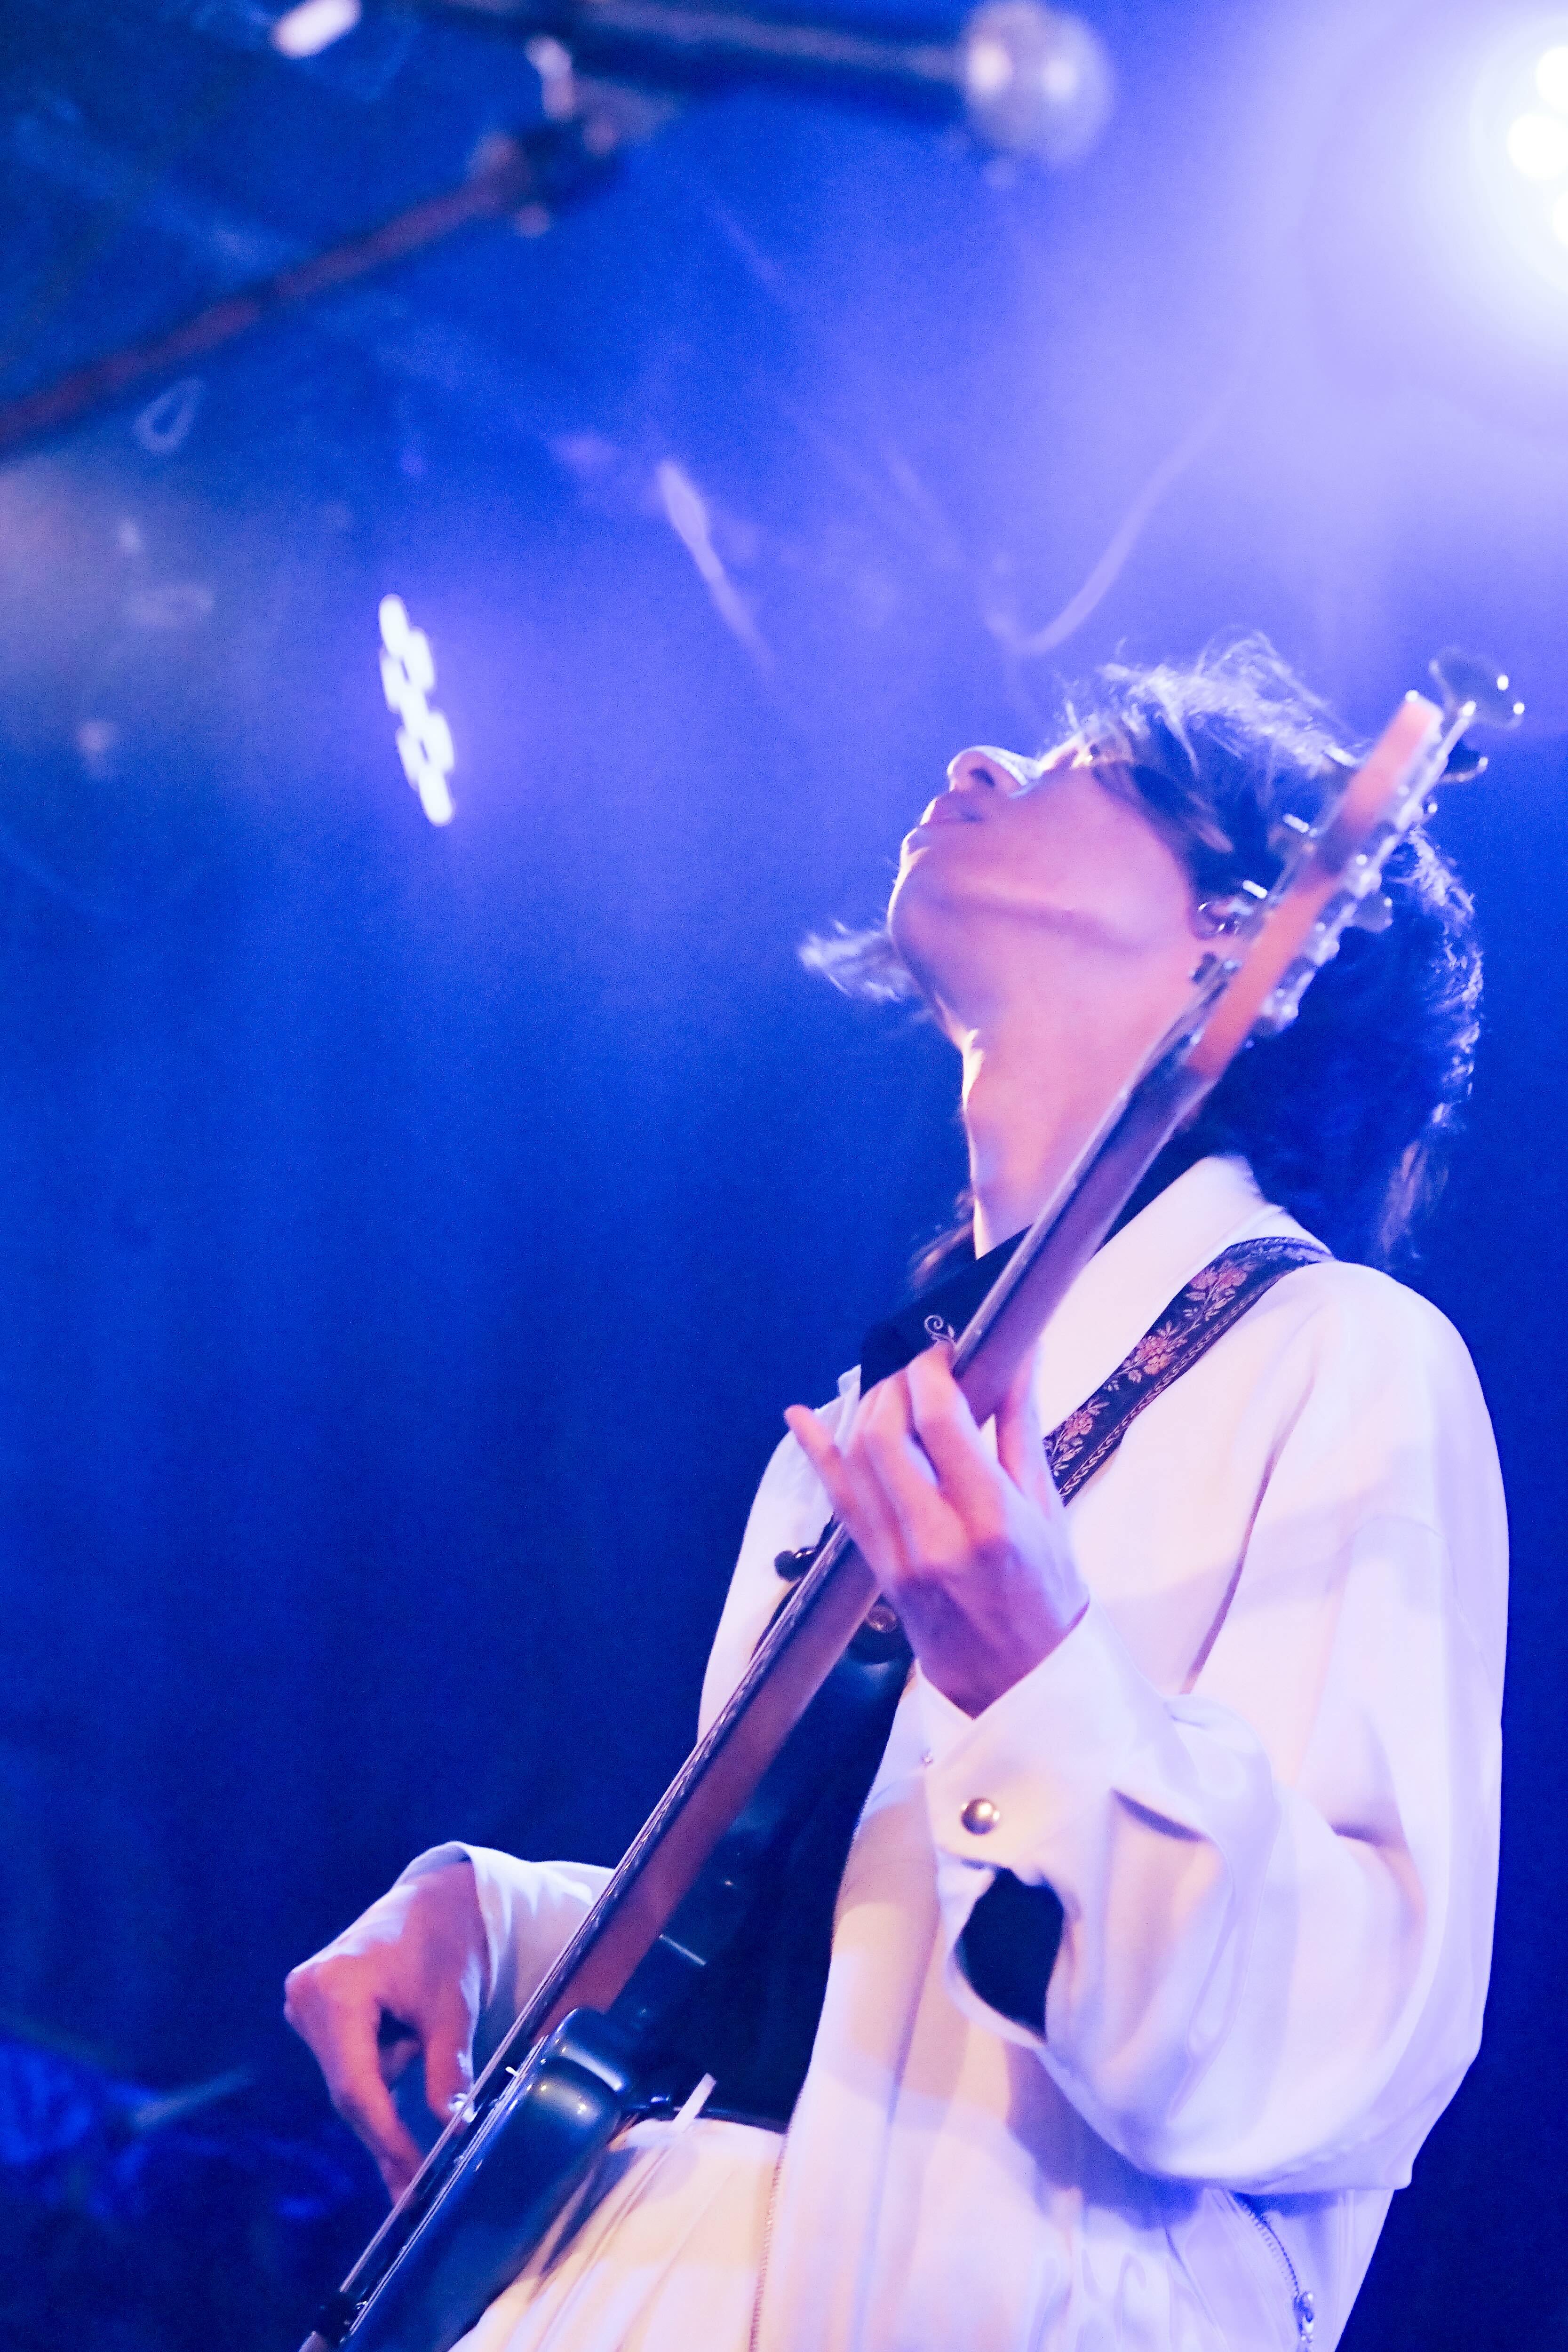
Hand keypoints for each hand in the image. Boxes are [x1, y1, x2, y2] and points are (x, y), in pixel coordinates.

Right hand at [284, 1860, 487, 2198]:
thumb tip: (452, 2130)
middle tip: (412, 2184)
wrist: (432, 1902)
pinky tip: (410, 2053)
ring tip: (427, 2038)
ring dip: (389, 2084)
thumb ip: (448, 2070)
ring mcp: (304, 2002)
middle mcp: (307, 1995)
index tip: (411, 2178)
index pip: (355, 2083)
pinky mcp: (313, 2010)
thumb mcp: (453, 2008)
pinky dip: (379, 2072)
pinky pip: (347, 2061)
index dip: (384, 2137)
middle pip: (348, 2087)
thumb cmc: (445, 1944)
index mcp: (336, 1986)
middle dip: (386, 2129)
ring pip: (349, 2078)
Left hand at [785, 1343, 1087, 1716]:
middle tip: (922, 1371)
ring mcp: (896, 1556)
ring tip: (895, 1390)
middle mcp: (935, 1538)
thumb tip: (1017, 1353)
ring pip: (855, 1460)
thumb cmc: (1046, 1592)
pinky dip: (818, 1453)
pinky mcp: (874, 1568)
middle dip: (897, 1385)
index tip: (946, 1351)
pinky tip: (802, 1417)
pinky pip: (837, 1500)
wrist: (1017, 1681)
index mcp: (991, 1521)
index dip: (933, 1371)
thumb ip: (1021, 1427)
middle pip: (884, 1434)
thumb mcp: (1049, 1508)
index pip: (940, 1421)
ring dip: (868, 1409)